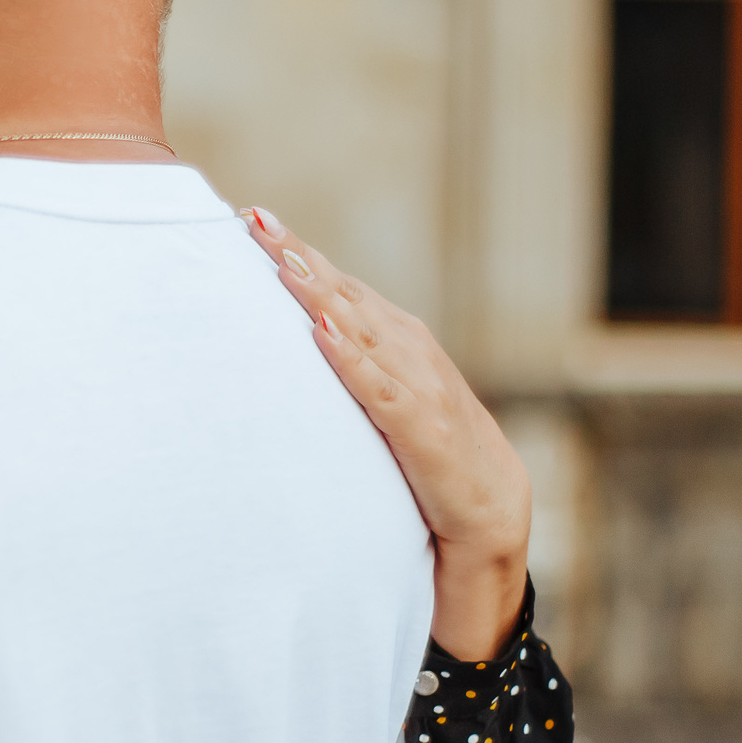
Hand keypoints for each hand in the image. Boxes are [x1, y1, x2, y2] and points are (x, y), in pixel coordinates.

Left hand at [242, 206, 530, 661]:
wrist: (491, 522)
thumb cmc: (429, 464)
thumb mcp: (385, 408)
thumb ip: (350, 374)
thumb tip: (292, 348)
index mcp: (398, 346)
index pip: (339, 290)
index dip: (298, 254)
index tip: (250, 220)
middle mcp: (411, 355)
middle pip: (345, 297)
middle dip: (299, 257)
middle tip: (254, 221)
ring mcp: (421, 391)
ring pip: (361, 332)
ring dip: (320, 295)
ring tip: (279, 260)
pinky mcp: (425, 433)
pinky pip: (381, 392)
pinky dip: (351, 361)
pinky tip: (321, 335)